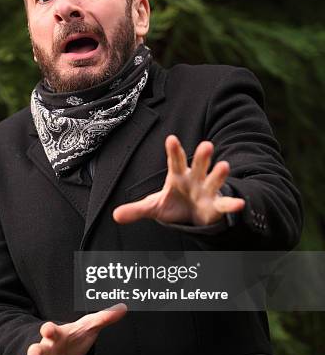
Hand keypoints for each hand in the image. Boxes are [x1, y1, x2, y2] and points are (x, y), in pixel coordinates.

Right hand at [25, 303, 126, 354]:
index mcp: (56, 335)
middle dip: (33, 354)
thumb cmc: (75, 337)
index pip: (50, 329)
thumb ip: (104, 317)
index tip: (47, 329)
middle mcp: (47, 350)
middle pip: (37, 350)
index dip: (48, 329)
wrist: (65, 350)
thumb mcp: (89, 326)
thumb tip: (122, 308)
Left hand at [113, 135, 244, 225]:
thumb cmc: (173, 204)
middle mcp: (195, 178)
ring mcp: (207, 190)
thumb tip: (115, 215)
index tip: (171, 138)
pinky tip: (239, 203)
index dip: (173, 151)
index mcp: (178, 176)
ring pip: (213, 179)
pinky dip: (232, 204)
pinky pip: (225, 204)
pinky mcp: (216, 205)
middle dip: (202, 156)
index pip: (175, 161)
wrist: (191, 215)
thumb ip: (136, 209)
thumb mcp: (153, 206)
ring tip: (224, 165)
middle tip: (206, 144)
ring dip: (219, 174)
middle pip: (198, 165)